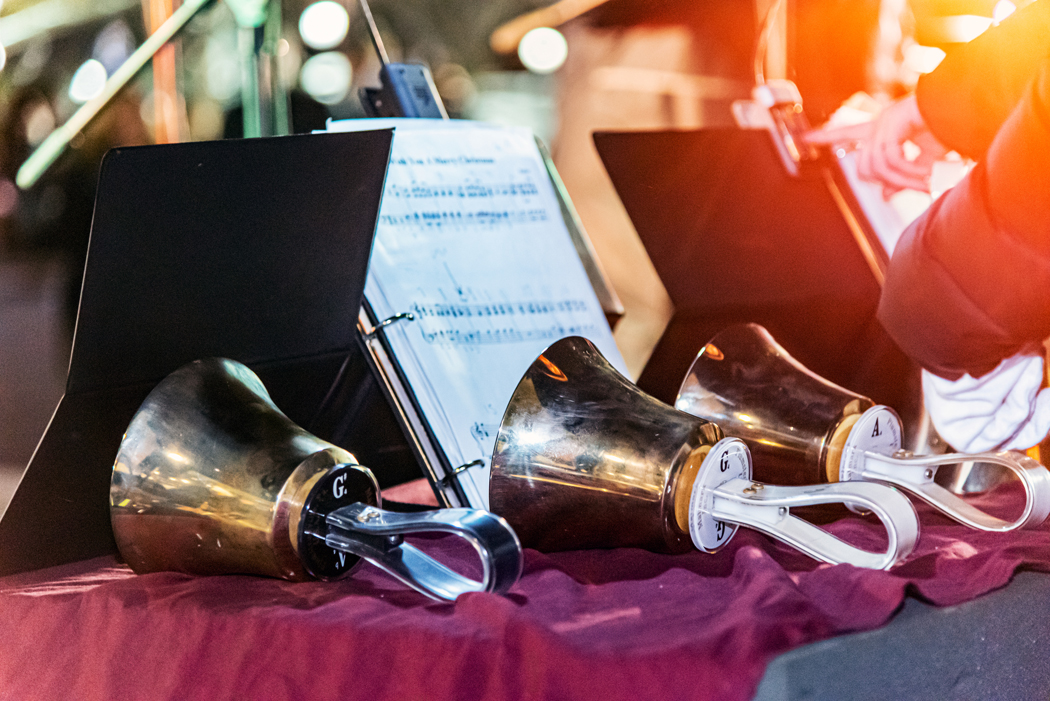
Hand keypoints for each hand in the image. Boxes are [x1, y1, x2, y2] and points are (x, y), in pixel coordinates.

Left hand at [806, 95, 948, 195]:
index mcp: (883, 129)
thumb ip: (901, 177)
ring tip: (925, 183)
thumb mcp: (923, 159)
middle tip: (918, 188)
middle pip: (863, 167)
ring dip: (903, 180)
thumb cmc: (947, 129)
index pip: (847, 132)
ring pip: (877, 167)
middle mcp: (878, 125)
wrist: (963, 108)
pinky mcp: (891, 123)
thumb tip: (886, 196)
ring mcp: (883, 123)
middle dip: (888, 183)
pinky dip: (908, 173)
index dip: (826, 136)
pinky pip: (890, 160)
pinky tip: (926, 175)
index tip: (805, 137)